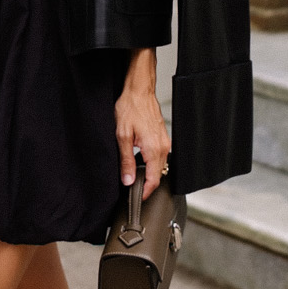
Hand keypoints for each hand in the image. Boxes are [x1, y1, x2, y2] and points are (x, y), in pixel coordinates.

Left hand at [114, 48, 170, 191]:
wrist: (139, 91)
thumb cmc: (130, 108)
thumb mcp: (122, 136)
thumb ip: (125, 160)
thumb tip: (127, 180)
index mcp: (154, 149)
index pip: (154, 179)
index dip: (146, 191)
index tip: (137, 198)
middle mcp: (163, 147)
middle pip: (158, 175)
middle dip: (147, 185)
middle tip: (134, 190)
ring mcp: (165, 142)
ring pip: (160, 166)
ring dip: (149, 174)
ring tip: (135, 177)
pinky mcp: (163, 138)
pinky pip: (160, 157)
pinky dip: (152, 164)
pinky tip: (140, 162)